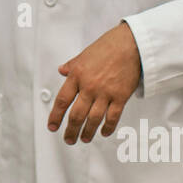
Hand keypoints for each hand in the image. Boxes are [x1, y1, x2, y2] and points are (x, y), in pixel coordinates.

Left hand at [47, 21, 141, 143]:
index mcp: (77, 76)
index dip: (55, 116)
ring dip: (88, 132)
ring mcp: (105, 93)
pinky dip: (108, 127)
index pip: (62, 101)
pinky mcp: (121, 96)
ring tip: (84, 139)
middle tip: (69, 139)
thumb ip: (71, 65)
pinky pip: (112, 117)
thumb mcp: (83, 55)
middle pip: (76, 115)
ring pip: (93, 119)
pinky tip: (104, 132)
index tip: (52, 126)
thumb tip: (61, 70)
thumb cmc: (107, 47)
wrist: (130, 44)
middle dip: (71, 130)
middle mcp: (89, 87)